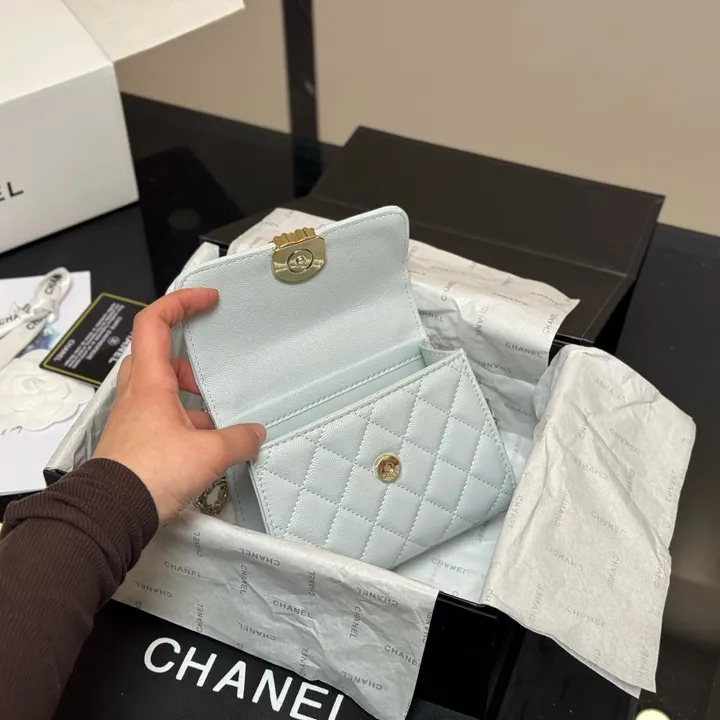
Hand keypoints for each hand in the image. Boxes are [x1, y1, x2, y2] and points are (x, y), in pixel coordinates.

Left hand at [93, 288, 264, 521]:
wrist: (111, 512)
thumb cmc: (147, 474)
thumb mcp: (208, 454)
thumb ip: (238, 440)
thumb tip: (254, 434)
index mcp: (149, 382)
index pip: (154, 322)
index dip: (181, 301)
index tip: (207, 299)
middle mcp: (137, 394)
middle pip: (155, 353)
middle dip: (186, 356)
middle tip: (208, 366)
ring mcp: (133, 417)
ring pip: (159, 388)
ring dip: (186, 394)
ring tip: (213, 414)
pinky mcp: (135, 440)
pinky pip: (160, 416)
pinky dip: (183, 420)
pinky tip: (205, 444)